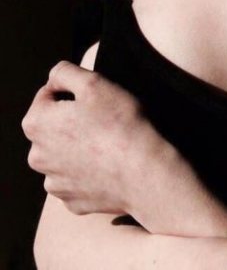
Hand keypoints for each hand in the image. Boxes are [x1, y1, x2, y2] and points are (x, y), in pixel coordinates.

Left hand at [21, 60, 159, 216]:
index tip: (96, 97)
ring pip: (63, 154)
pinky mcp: (72, 201)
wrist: (144, 172)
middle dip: (72, 120)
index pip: (46, 96)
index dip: (73, 91)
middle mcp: (37, 156)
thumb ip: (65, 71)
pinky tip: (109, 165)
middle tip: (104, 118)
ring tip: (108, 142)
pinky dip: (89, 171)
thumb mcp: (95, 81)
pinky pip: (77, 179)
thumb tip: (54, 76)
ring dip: (79, 146)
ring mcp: (55, 182)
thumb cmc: (121, 123)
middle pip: (53, 127)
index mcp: (37, 123)